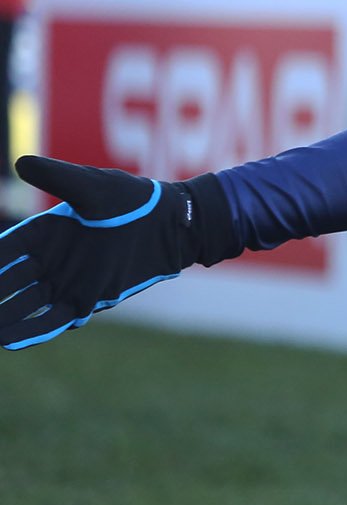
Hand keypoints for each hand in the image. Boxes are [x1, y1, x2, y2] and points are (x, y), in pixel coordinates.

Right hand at [0, 156, 232, 349]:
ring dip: (4, 317)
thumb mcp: (93, 187)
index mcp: (45, 232)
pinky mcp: (89, 298)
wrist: (172, 225)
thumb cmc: (133, 200)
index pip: (6, 250)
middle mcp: (51, 260)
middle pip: (8, 282)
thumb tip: (22, 163)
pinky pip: (55, 319)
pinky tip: (10, 342)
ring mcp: (68, 280)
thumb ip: (58, 178)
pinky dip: (33, 331)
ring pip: (25, 304)